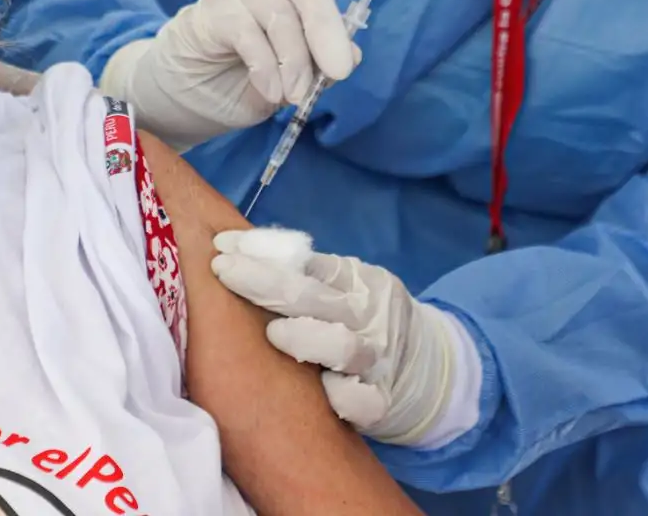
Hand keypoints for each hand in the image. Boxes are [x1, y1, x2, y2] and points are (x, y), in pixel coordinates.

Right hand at [100, 0, 406, 147]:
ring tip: (296, 97)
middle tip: (340, 71)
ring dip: (294, 61)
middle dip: (328, 29)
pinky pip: (246, 33)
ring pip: (279, 15)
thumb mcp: (293, 81)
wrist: (182, 98)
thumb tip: (351, 54)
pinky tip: (271, 92)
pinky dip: (265, 67)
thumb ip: (321, 65)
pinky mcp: (210, 13)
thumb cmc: (243, 83)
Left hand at [212, 229, 466, 446]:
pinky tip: (324, 391)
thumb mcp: (344, 288)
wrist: (426, 371)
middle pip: (316, 297)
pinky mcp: (380, 401)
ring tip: (273, 333)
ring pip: (344, 348)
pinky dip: (345, 396)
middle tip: (225, 271)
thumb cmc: (363, 322)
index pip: (306, 262)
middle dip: (265, 281)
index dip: (262, 253)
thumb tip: (237, 250)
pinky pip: (364, 401)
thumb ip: (305, 275)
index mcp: (357, 282)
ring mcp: (375, 360)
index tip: (221, 245)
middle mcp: (366, 316)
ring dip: (307, 337)